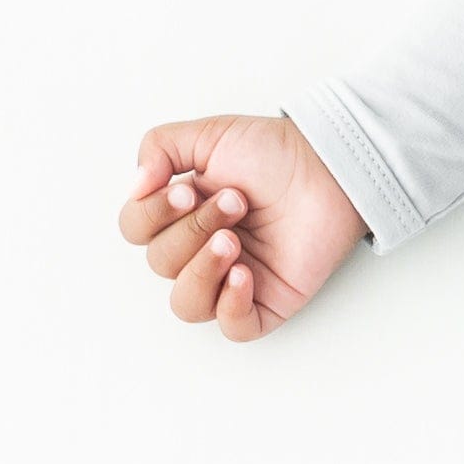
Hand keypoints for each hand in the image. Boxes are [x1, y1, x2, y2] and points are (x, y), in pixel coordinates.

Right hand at [118, 113, 366, 339]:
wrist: (328, 168)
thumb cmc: (274, 153)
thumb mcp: (207, 135)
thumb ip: (159, 150)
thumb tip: (136, 187)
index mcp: (180, 214)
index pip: (136, 230)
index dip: (152, 215)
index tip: (187, 191)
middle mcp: (199, 249)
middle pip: (161, 263)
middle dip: (192, 230)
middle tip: (234, 202)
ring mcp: (232, 278)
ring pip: (186, 304)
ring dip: (201, 271)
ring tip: (233, 241)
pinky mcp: (267, 301)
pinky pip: (233, 328)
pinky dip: (230, 306)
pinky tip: (243, 274)